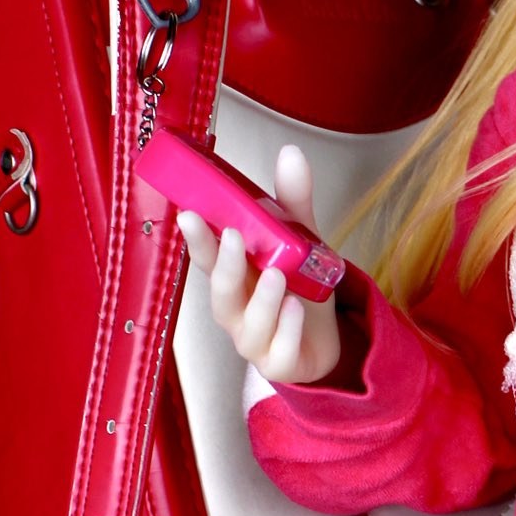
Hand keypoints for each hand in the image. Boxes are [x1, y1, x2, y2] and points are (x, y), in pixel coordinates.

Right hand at [178, 144, 340, 384]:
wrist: (325, 342)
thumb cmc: (299, 290)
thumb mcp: (300, 243)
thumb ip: (293, 203)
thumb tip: (291, 153)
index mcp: (235, 277)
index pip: (207, 258)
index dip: (197, 239)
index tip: (189, 214)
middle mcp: (237, 310)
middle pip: (221, 292)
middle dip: (225, 266)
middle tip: (235, 238)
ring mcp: (255, 340)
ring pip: (249, 324)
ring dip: (261, 300)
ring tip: (277, 275)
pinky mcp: (280, 363)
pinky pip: (279, 352)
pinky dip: (288, 330)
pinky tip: (297, 309)